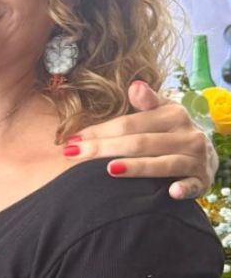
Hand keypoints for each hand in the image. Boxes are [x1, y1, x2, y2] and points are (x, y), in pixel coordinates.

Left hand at [69, 81, 215, 198]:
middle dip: (103, 149)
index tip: (72, 140)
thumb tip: (134, 85)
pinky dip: (183, 188)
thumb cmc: (172, 133)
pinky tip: (171, 192)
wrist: (205, 156)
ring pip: (163, 163)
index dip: (100, 131)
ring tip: (110, 170)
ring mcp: (195, 159)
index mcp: (174, 115)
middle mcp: (186, 136)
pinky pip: (192, 185)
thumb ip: (147, 102)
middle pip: (139, 143)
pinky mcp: (202, 180)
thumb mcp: (163, 113)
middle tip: (73, 155)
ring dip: (137, 167)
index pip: (130, 124)